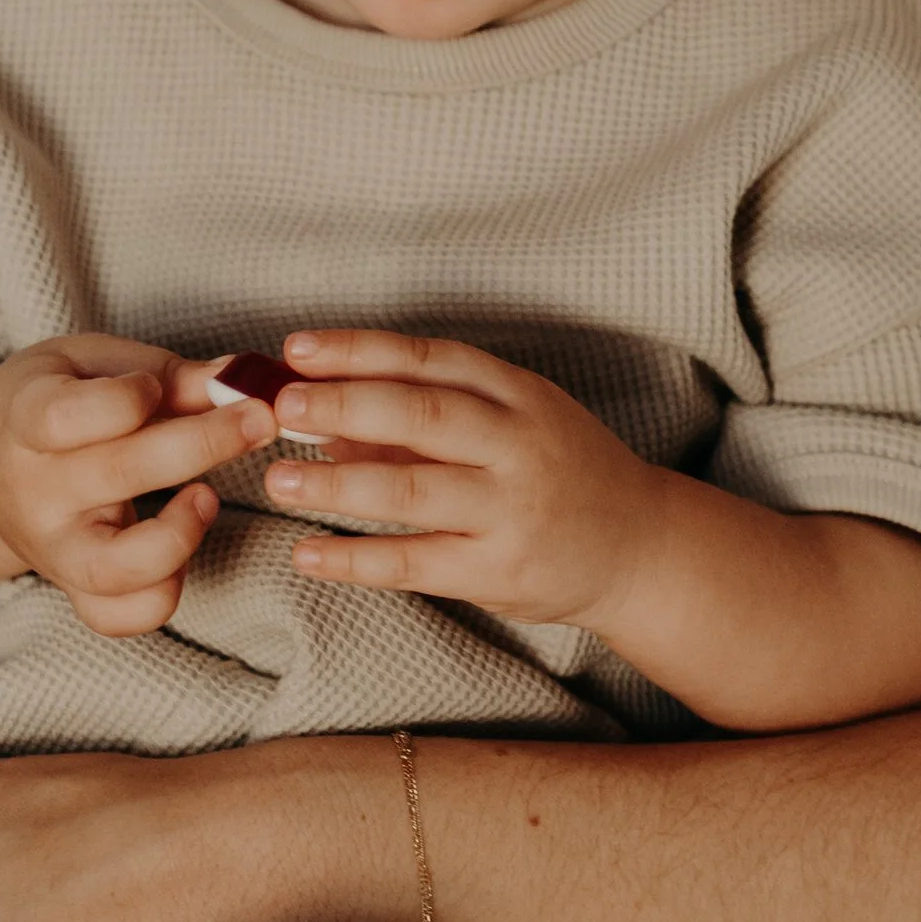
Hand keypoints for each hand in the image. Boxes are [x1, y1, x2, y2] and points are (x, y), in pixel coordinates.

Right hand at [0, 336, 273, 632]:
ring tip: (207, 497)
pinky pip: (118, 616)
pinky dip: (160, 595)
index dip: (130, 397)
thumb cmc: (55, 399)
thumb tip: (240, 379)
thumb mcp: (93, 364)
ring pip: (115, 570)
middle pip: (117, 476)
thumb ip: (167, 373)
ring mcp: (53, 550)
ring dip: (180, 536)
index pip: (70, 416)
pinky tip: (182, 546)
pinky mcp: (74, 588)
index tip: (157, 385)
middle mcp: (35, 492)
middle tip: (259, 419)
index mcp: (25, 419)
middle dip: (203, 443)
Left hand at [263, 329, 668, 631]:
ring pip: (412, 490)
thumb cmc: (562, 473)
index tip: (298, 349)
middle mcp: (518, 446)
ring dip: (338, 483)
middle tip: (281, 406)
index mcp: (520, 395)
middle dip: (344, 405)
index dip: (361, 351)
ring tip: (279, 480)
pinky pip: (415, 564)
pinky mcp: (500, 572)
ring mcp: (511, 511)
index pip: (431, 360)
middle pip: (422, 415)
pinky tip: (307, 554)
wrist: (641, 548)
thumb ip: (428, 417)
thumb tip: (327, 416)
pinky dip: (355, 560)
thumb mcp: (513, 424)